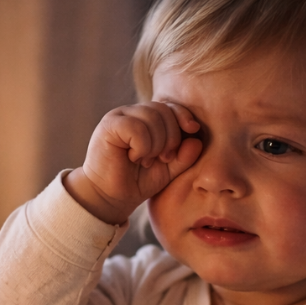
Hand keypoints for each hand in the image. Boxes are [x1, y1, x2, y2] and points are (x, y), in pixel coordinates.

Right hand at [64, 102, 202, 224]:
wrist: (112, 198)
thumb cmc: (138, 182)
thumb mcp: (169, 169)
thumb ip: (185, 155)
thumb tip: (196, 139)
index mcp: (147, 119)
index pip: (170, 106)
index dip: (183, 116)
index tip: (193, 130)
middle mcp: (132, 113)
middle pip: (163, 110)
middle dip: (171, 137)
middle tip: (162, 158)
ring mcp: (119, 116)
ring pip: (151, 117)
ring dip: (155, 144)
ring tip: (146, 160)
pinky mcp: (109, 125)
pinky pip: (136, 127)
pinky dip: (142, 146)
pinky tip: (134, 157)